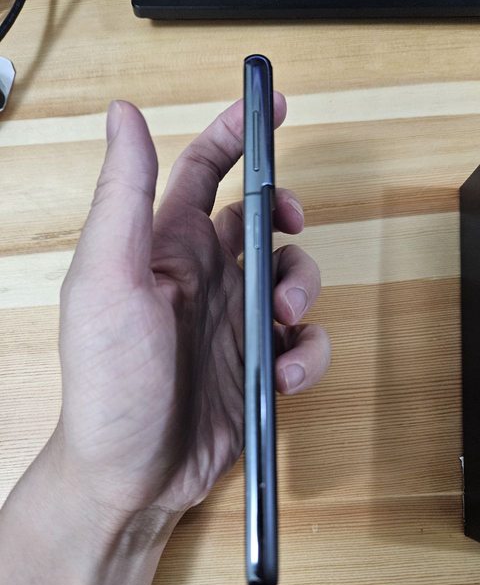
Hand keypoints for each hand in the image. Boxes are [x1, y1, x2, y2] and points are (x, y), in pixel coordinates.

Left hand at [54, 96, 330, 521]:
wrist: (133, 474)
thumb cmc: (111, 382)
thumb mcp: (109, 280)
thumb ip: (124, 197)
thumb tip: (125, 116)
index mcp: (166, 250)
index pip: (203, 173)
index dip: (237, 134)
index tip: (272, 110)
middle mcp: (204, 279)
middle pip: (261, 221)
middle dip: (286, 215)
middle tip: (293, 225)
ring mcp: (233, 322)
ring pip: (292, 277)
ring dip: (302, 288)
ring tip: (278, 319)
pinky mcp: (257, 364)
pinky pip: (301, 341)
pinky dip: (306, 351)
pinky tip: (282, 374)